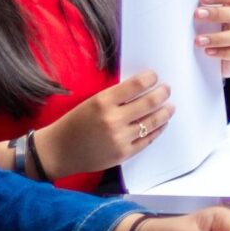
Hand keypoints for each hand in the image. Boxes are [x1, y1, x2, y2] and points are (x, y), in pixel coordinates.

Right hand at [35, 70, 171, 175]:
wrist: (59, 151)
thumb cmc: (74, 124)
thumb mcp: (91, 103)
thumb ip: (115, 97)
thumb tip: (141, 89)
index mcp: (103, 102)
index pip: (136, 85)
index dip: (150, 78)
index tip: (154, 76)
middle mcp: (113, 119)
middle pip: (149, 102)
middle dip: (162, 93)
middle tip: (167, 89)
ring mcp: (120, 138)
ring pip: (152, 122)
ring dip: (165, 112)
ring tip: (170, 107)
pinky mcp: (124, 153)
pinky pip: (147, 139)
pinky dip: (157, 130)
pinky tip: (161, 124)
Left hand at [196, 0, 229, 77]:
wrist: (223, 61)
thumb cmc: (217, 35)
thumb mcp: (213, 22)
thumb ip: (207, 13)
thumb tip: (187, 7)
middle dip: (216, 14)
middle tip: (197, 15)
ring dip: (217, 38)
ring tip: (199, 41)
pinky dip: (223, 53)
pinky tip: (208, 52)